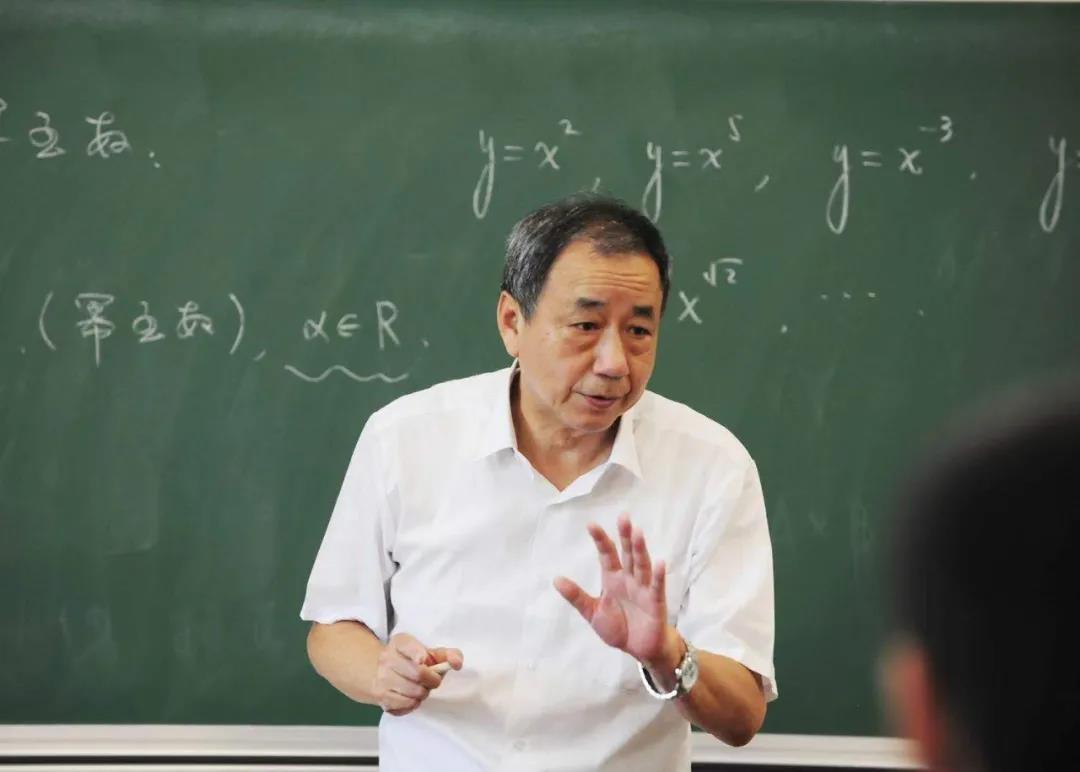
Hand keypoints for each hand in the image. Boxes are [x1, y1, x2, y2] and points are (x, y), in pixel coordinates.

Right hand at [373, 632, 462, 715]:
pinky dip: (414, 703)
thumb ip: (449, 655)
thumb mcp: (431, 653)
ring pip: (413, 691)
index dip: (421, 655)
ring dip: (423, 693)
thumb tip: (456, 663)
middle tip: (433, 680)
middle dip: (432, 680)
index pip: (409, 646)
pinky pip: (406, 704)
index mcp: (399, 642)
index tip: (425, 661)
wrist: (387, 673)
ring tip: (421, 687)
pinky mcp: (381, 696)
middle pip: (418, 673)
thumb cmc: (414, 662)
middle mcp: (386, 658)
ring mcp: (381, 677)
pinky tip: (411, 696)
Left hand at [554, 514, 676, 666]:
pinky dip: (659, 575)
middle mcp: (628, 579)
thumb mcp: (592, 613)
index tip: (591, 524)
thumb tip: (555, 579)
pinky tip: (659, 562)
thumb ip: (576, 596)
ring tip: (638, 533)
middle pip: (626, 554)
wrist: (638, 650)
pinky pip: (657, 587)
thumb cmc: (619, 627)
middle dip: (625, 536)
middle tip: (623, 517)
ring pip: (641, 565)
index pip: (606, 555)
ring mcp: (643, 589)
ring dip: (640, 550)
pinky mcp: (655, 602)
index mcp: (612, 579)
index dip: (600, 540)